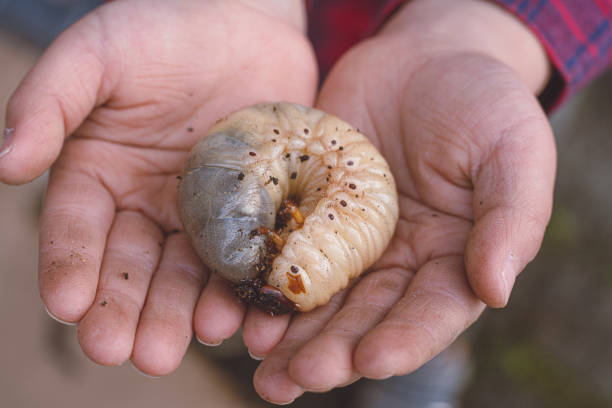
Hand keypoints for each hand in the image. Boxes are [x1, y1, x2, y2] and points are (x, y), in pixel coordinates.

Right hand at [1, 0, 315, 374]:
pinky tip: (238, 319)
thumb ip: (50, 103)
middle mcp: (148, 204)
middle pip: (132, 266)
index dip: (71, 266)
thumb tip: (4, 163)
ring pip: (186, 274)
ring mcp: (203, 214)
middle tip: (126, 352)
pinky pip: (245, 258)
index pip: (78, 228)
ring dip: (179, 315)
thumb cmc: (165, 31)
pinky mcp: (252, 213)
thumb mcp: (99, 55)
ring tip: (175, 348)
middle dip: (126, 309)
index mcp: (100, 174)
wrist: (246, 23)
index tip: (69, 305)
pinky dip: (239, 291)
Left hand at [245, 0, 556, 402]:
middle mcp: (397, 261)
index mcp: (451, 259)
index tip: (369, 363)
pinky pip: (286, 249)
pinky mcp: (310, 210)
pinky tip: (240, 307)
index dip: (402, 342)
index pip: (429, 314)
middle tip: (293, 380)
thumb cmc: (481, 101)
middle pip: (364, 318)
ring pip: (319, 297)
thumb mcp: (512, 150)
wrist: (422, 59)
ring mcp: (348, 238)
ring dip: (289, 333)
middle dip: (331, 351)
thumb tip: (496, 290)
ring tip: (260, 365)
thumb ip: (512, 218)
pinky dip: (264, 280)